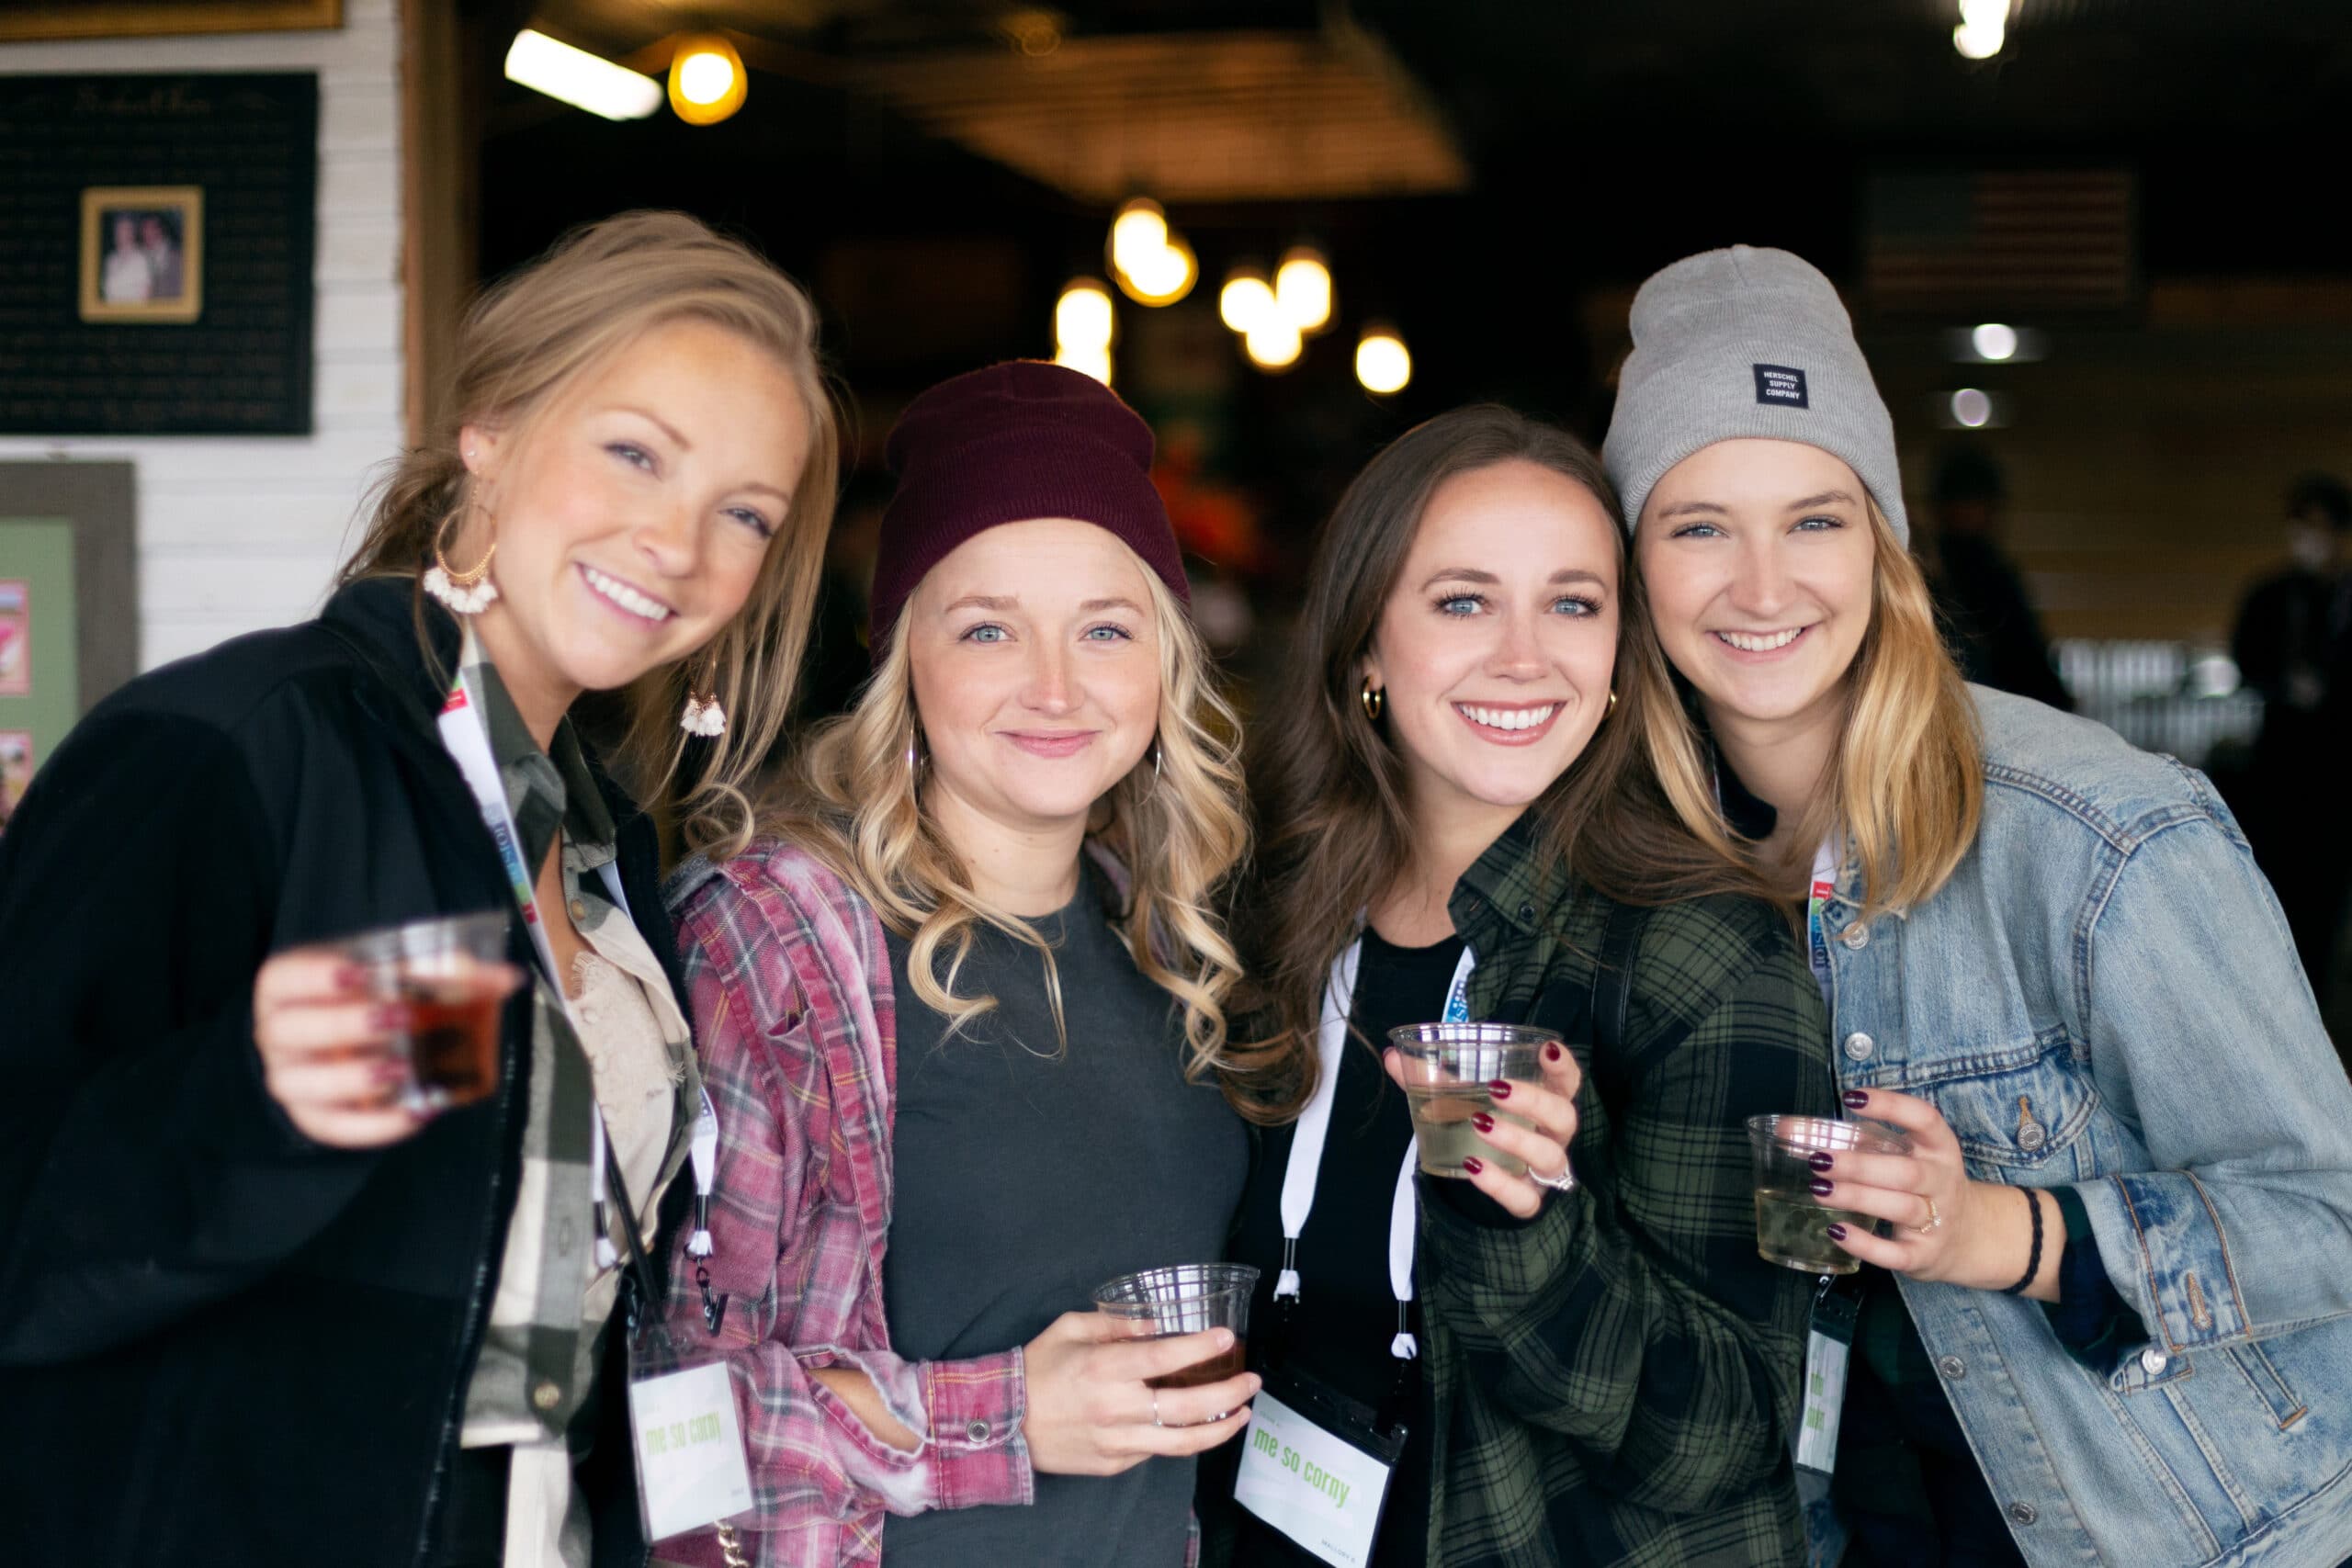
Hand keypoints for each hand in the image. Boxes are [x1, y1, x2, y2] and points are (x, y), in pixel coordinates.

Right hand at [252, 947, 519, 1147]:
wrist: (333, 1046)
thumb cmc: (363, 1000)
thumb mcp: (390, 977)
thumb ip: (441, 972)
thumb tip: (508, 978)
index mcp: (286, 987)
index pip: (284, 977)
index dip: (316, 975)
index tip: (361, 973)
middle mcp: (276, 1033)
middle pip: (289, 1030)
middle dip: (344, 1024)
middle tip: (398, 1018)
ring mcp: (289, 1078)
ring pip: (300, 1083)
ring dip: (353, 1077)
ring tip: (402, 1070)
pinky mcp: (310, 1116)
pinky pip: (333, 1128)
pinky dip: (373, 1126)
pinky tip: (414, 1114)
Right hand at [1019, 1311, 1259, 1475]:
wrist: (1001, 1423)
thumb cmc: (1036, 1370)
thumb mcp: (1069, 1329)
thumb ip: (1115, 1322)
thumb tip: (1155, 1323)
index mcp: (1105, 1368)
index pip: (1166, 1357)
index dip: (1202, 1348)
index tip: (1227, 1339)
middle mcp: (1116, 1408)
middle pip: (1189, 1406)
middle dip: (1230, 1393)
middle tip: (1252, 1381)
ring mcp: (1117, 1441)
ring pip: (1183, 1442)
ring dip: (1221, 1428)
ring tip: (1242, 1414)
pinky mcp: (1114, 1463)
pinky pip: (1157, 1451)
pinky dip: (1183, 1438)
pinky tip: (1198, 1426)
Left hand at [1384, 1039, 1582, 1218]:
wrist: (1480, 1173)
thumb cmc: (1481, 1122)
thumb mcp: (1460, 1097)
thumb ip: (1429, 1077)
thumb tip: (1392, 1056)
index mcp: (1544, 1102)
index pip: (1567, 1082)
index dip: (1564, 1066)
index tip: (1547, 1049)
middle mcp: (1552, 1136)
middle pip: (1564, 1117)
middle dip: (1535, 1101)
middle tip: (1497, 1089)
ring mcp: (1543, 1171)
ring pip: (1550, 1157)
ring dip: (1517, 1138)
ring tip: (1480, 1122)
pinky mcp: (1529, 1200)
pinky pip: (1524, 1198)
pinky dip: (1499, 1183)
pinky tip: (1473, 1166)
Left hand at [1818, 1088, 2025, 1288]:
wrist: (1967, 1236)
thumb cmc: (1920, 1184)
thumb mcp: (1905, 1156)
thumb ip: (1859, 1141)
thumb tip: (1789, 1131)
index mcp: (1939, 1148)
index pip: (1924, 1119)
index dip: (1890, 1106)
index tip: (1851, 1098)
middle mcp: (1943, 1182)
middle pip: (1906, 1172)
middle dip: (1860, 1166)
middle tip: (1819, 1160)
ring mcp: (1938, 1220)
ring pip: (1901, 1208)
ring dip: (1858, 1198)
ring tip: (1818, 1190)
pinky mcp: (1924, 1255)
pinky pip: (1897, 1253)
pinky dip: (1866, 1244)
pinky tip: (1837, 1231)